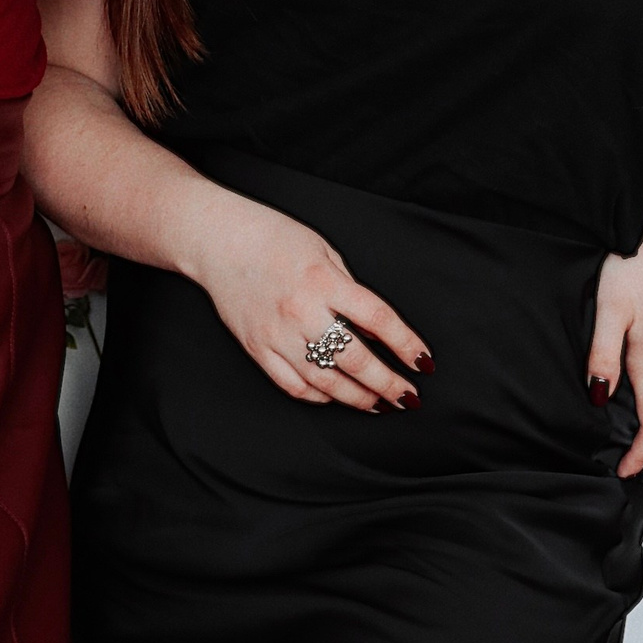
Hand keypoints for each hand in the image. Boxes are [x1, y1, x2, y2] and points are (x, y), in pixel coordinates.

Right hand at [183, 191, 430, 411]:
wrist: (219, 241)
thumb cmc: (275, 239)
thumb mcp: (324, 252)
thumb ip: (350, 291)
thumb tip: (375, 331)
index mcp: (323, 281)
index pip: (376, 319)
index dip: (405, 344)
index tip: (423, 362)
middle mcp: (301, 312)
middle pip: (355, 359)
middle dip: (387, 383)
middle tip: (409, 398)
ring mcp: (277, 335)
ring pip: (325, 381)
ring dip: (357, 397)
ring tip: (378, 404)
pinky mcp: (257, 349)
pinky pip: (292, 385)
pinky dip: (317, 396)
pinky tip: (335, 397)